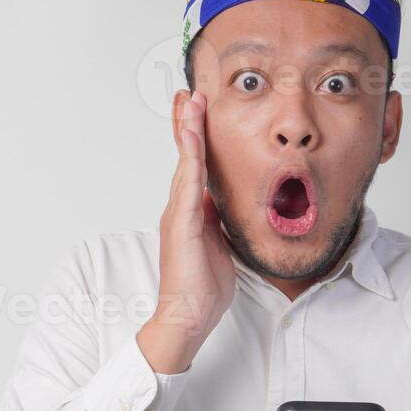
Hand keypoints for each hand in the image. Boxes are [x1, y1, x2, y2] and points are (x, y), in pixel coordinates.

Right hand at [138, 89, 235, 372]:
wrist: (187, 317)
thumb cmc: (203, 288)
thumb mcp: (222, 245)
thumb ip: (223, 222)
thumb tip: (232, 205)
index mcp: (193, 212)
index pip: (195, 166)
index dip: (198, 138)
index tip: (200, 111)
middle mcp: (181, 207)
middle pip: (186, 156)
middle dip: (188, 123)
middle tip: (190, 93)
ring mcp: (178, 214)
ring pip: (186, 162)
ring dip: (189, 130)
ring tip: (192, 102)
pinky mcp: (181, 224)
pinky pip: (188, 183)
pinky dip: (192, 157)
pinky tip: (195, 136)